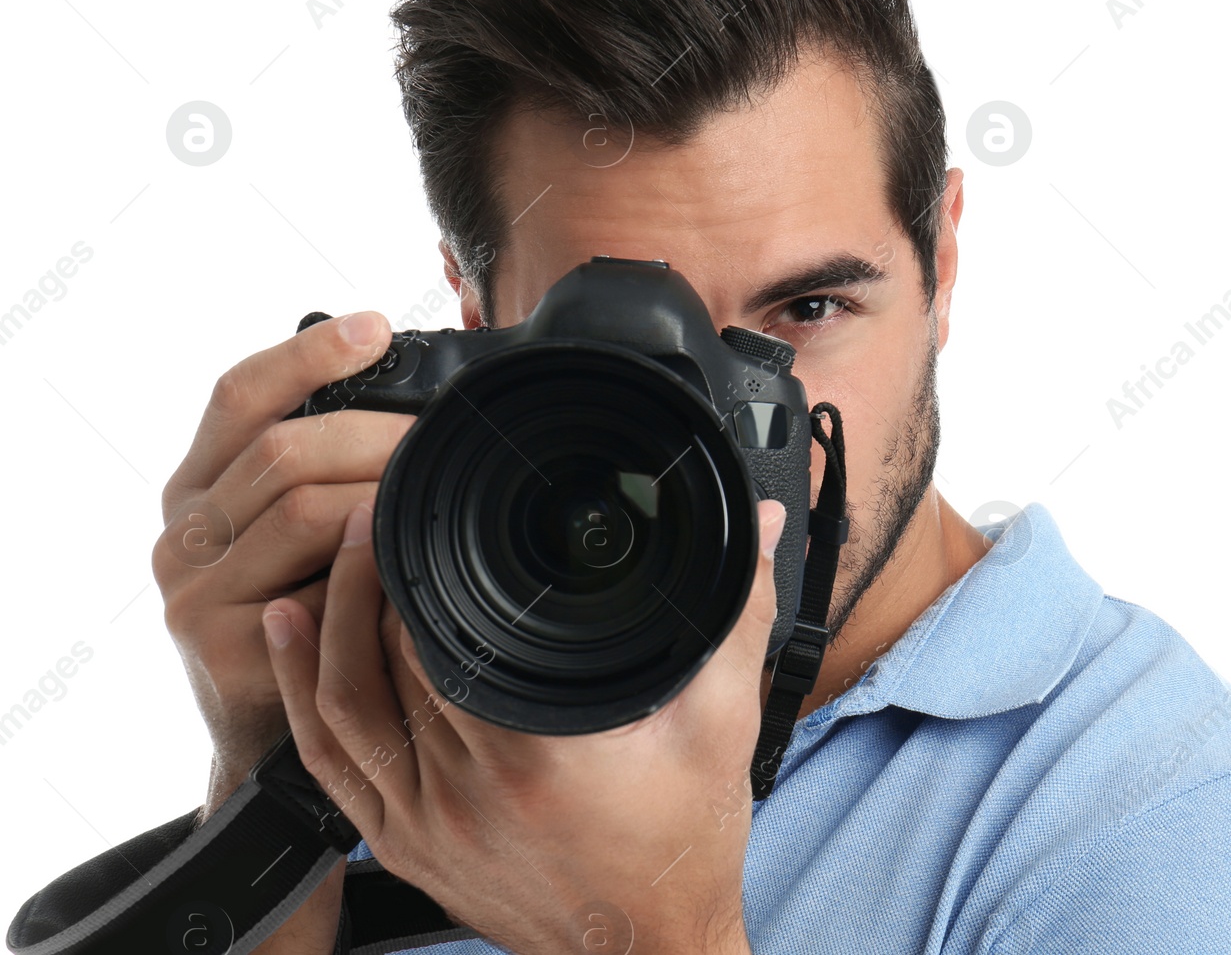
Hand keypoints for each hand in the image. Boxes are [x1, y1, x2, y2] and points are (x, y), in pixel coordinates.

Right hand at [151, 314, 411, 947]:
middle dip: (377, 431)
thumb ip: (331, 469)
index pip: (239, 394)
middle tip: (445, 435)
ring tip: (440, 490)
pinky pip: (317, 576)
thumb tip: (419, 389)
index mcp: (201, 485)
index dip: (308, 353)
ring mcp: (196, 588)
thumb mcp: (308, 532)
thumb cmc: (313, 612)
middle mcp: (184, 529)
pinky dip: (373, 557)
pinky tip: (413, 551)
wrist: (276, 733)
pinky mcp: (222, 642)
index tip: (379, 327)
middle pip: (285, 447)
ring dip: (384, 490)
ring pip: (304, 505)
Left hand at [263, 497, 786, 954]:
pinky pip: (328, 762)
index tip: (418, 500)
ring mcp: (424, 824)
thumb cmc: (685, 845)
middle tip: (378, 501)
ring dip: (330, 616)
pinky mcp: (402, 845)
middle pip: (386, 653)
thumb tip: (760, 526)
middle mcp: (467, 789)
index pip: (447, 631)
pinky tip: (291, 631)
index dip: (421, 557)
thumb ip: (738, 611)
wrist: (647, 953)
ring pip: (342, 699)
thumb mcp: (724, 721)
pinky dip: (302, 690)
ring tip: (337, 546)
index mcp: (538, 750)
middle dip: (375, 568)